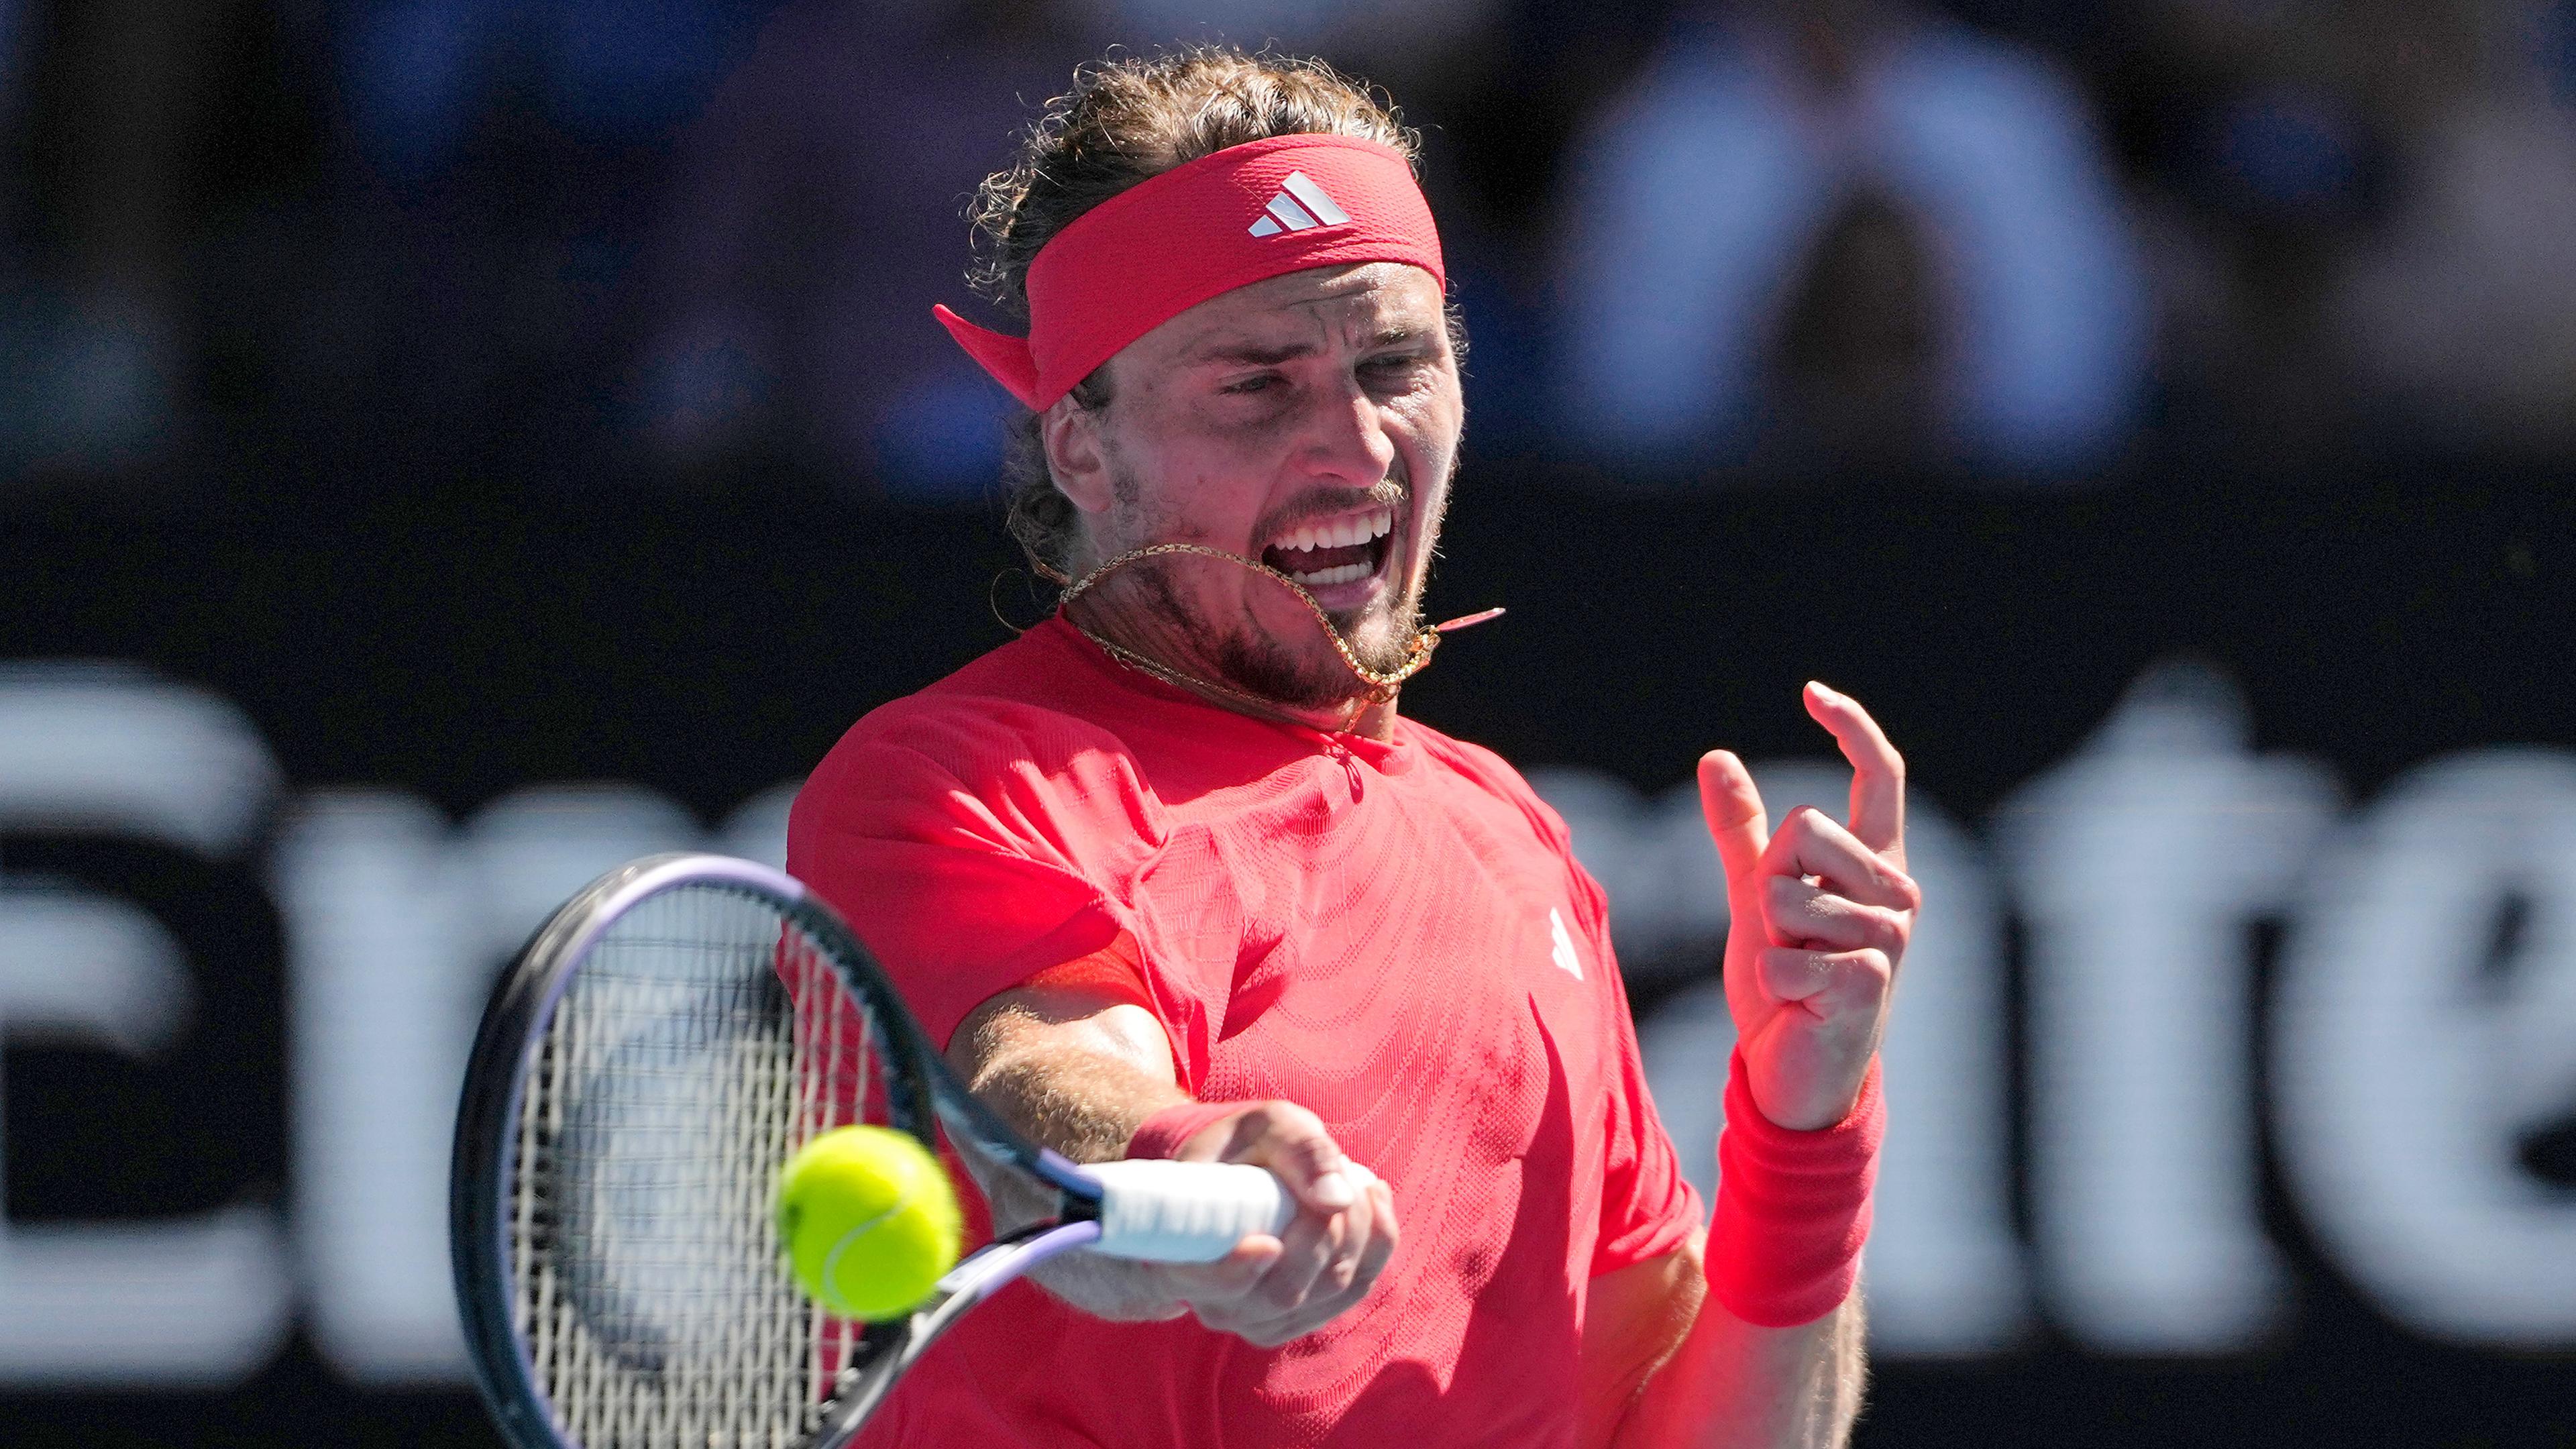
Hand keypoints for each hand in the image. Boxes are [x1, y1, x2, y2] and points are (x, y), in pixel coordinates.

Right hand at [1152, 1101, 1398, 1346]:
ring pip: (1332, 1288)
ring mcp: (1265, 1319)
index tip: (1268, 1243)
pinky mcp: (1309, 1315)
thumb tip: (1336, 1201)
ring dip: (1358, 1226)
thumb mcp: (1267, 1125)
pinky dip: (1378, 1239)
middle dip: (1327, 1228)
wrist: (1250, 1167)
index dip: (1235, 1273)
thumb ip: (1298, 1151)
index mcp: (1181, 1258)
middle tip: (1336, 1168)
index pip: (1205, 1285)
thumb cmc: (1248, 1144)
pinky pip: (1358, 1286)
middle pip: (1285, 1292)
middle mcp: (1219, 1304)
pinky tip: (1372, 1198)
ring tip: (1349, 1174)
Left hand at [1698, 681, 1919, 1130]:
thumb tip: (1717, 758)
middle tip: (1784, 935)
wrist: (1794, 1069)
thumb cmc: (1787, 981)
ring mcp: (1888, 938)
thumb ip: (1741, 831)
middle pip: (1807, 827)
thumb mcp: (1757, 894)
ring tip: (1795, 972)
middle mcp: (1895, 893)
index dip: (1852, 728)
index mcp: (1875, 864)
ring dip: (1770, 935)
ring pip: (1789, 889)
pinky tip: (1796, 1003)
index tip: (1811, 692)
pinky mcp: (1868, 982)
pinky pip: (1783, 952)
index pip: (1880, 777)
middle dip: (1770, 878)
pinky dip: (1770, 977)